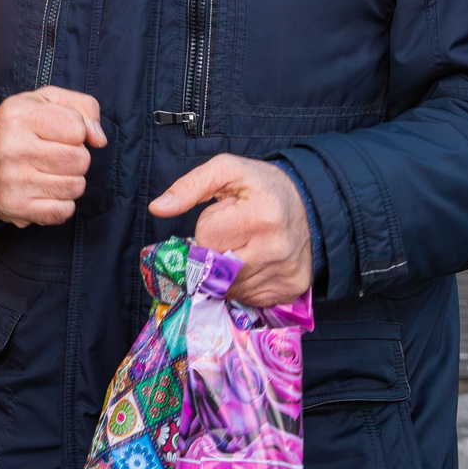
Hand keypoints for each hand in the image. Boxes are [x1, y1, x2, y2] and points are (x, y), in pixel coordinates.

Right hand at [0, 87, 105, 227]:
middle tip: (56, 154)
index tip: (60, 133)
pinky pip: (63, 211)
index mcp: (19, 115)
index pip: (78, 128)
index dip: (77, 131)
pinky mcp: (14, 207)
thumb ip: (83, 108)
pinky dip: (61, 203)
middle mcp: (11, 147)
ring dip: (70, 181)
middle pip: (80, 160)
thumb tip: (99, 140)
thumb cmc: (18, 127)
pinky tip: (45, 191)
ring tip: (50, 172)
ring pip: (76, 187)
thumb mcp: (46, 101)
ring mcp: (12, 181)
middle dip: (76, 157)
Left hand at [147, 155, 312, 306]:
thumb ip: (189, 186)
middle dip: (214, 252)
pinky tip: (254, 264)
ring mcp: (285, 273)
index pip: (207, 238)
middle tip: (232, 235)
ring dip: (226, 271)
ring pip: (229, 287)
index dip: (210, 226)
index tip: (227, 215)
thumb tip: (158, 208)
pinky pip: (249, 298)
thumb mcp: (226, 170)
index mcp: (261, 216)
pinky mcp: (291, 289)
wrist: (309, 203)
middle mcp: (276, 249)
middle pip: (216, 268)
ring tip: (243, 247)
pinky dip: (243, 284)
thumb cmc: (261, 186)